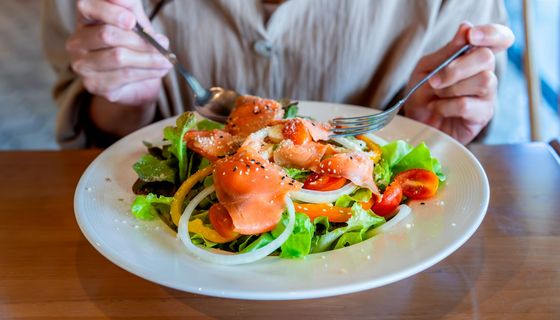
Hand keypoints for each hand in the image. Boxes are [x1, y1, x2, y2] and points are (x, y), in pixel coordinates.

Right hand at [66, 0, 171, 106]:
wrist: (135, 82)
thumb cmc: (133, 46)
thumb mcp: (136, 23)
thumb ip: (131, 9)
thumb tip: (129, 7)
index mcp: (85, 19)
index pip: (87, 8)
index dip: (109, 12)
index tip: (132, 20)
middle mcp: (77, 42)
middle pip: (107, 35)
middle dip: (139, 39)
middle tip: (163, 43)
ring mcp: (82, 65)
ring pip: (118, 57)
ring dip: (149, 58)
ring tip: (167, 60)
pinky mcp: (94, 84)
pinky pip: (124, 76)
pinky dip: (147, 72)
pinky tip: (160, 70)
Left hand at [403, 22, 513, 143]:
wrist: (415, 124)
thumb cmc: (422, 94)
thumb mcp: (426, 68)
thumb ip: (447, 51)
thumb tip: (466, 27)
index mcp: (473, 56)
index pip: (499, 38)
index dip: (491, 33)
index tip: (471, 37)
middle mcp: (485, 73)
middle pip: (487, 58)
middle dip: (456, 68)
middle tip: (434, 81)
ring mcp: (487, 95)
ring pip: (483, 81)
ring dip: (451, 88)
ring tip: (435, 96)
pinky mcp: (483, 116)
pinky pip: (468, 105)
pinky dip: (446, 106)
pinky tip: (437, 109)